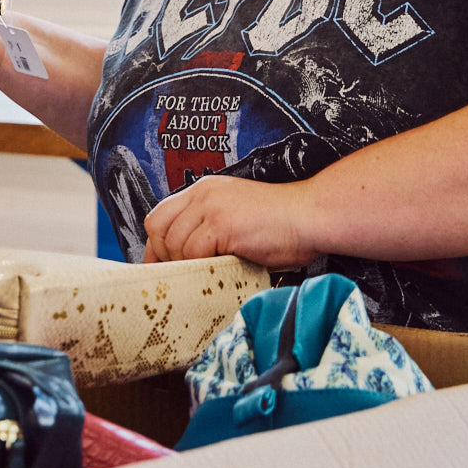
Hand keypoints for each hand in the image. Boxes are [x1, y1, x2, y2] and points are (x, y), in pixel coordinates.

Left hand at [142, 176, 319, 269]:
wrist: (311, 216)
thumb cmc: (283, 223)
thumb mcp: (236, 218)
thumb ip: (210, 230)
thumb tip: (187, 260)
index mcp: (204, 190)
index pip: (160, 217)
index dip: (156, 246)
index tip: (159, 267)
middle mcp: (202, 194)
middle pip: (158, 229)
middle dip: (165, 257)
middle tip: (181, 277)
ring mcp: (210, 207)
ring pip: (175, 244)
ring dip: (187, 266)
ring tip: (208, 276)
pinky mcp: (221, 224)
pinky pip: (195, 253)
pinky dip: (202, 268)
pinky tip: (219, 272)